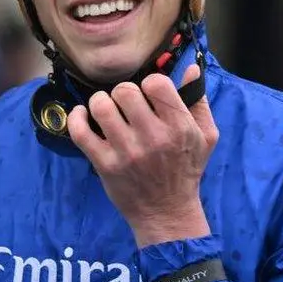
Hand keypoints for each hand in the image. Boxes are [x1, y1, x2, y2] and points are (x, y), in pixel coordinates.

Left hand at [67, 64, 217, 246]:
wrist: (167, 213)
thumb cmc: (186, 171)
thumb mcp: (205, 137)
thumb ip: (198, 101)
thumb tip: (190, 68)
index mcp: (179, 127)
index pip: (155, 83)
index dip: (149, 84)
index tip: (148, 96)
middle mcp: (152, 138)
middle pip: (125, 91)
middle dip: (123, 93)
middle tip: (125, 105)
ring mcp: (126, 151)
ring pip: (101, 106)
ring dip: (100, 103)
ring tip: (106, 110)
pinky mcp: (104, 164)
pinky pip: (80, 131)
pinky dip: (77, 117)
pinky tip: (84, 115)